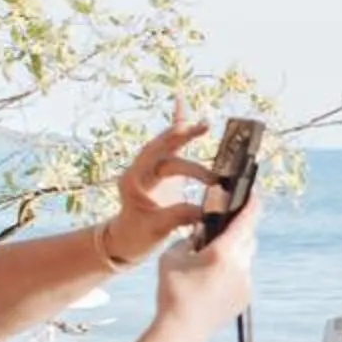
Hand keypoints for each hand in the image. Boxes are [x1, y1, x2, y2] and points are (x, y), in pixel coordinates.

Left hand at [106, 105, 219, 263]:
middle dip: (183, 136)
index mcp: (136, 181)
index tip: (215, 182)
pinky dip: (176, 125)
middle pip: (163, 146)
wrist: (126, 238)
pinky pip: (167, 144)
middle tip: (204, 127)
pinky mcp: (159, 170)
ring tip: (203, 123)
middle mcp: (141, 170)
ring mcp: (150, 168)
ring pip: (166, 143)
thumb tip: (207, 209)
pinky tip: (181, 103)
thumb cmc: (137, 235)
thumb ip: (179, 216)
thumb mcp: (156, 229)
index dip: (192, 170)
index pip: (166, 166)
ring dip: (183, 131)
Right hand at [153, 191, 257, 332]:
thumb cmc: (173, 290)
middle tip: (225, 225)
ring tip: (213, 255)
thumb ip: (188, 240)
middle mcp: (241, 266)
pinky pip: (242, 276)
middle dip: (240, 230)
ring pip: (245, 259)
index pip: (246, 221)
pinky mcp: (245, 297)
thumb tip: (199, 237)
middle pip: (249, 239)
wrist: (183, 330)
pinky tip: (213, 278)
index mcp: (224, 252)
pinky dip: (232, 271)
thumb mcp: (172, 256)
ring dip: (234, 252)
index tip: (255, 195)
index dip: (252, 205)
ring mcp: (246, 283)